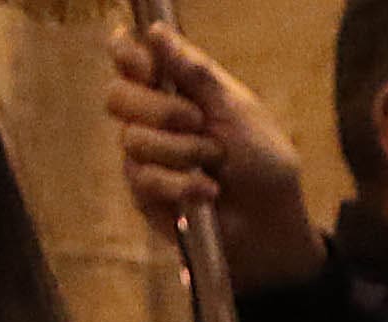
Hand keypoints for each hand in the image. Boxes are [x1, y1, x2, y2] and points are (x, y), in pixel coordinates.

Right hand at [104, 26, 327, 286]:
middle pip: (117, 95)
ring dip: (181, 152)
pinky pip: (144, 179)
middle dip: (159, 109)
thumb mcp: (237, 111)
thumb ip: (196, 74)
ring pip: (132, 140)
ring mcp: (146, 156)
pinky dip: (181, 184)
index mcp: (175, 86)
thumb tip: (155, 29)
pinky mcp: (146, 193)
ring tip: (215, 163)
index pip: (129, 57)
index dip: (127, 55)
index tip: (145, 67)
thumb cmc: (263, 165)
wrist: (270, 226)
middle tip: (196, 121)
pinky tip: (207, 191)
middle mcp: (153, 117)